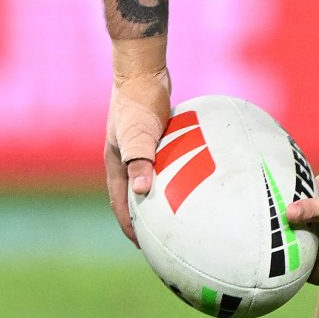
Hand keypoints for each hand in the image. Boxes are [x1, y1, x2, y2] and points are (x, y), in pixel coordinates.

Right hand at [104, 68, 173, 244]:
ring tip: (185, 214)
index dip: (130, 227)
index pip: (120, 204)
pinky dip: (180, 174)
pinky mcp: (159, 136)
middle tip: (165, 239)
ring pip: (154, 179)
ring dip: (165, 197)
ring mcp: (143, 147)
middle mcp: (128, 159)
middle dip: (147, 219)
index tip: (145, 248)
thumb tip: (143, 191)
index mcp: (117, 165)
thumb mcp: (137, 132)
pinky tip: (201, 179)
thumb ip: (140, 160)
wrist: (142, 69)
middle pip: (136, 196)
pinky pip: (170, 162)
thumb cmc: (138, 100)